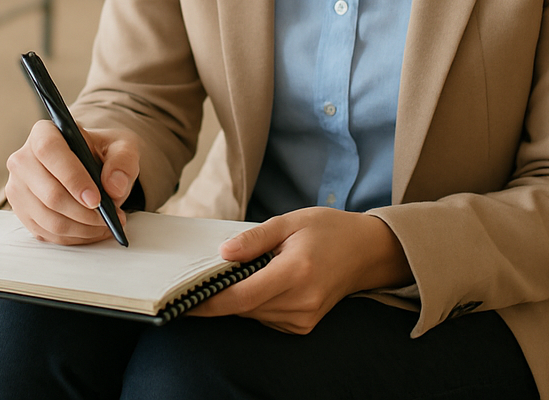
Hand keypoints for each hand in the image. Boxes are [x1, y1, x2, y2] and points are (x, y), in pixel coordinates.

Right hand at [4, 121, 140, 244]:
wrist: (87, 166)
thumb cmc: (100, 153)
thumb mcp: (121, 146)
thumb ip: (123, 161)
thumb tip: (114, 186)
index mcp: (44, 133)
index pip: (49, 151)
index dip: (72, 177)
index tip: (96, 199)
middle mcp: (23, 159)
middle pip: (50, 194)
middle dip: (84, 213)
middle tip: (109, 218)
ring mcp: (18, 188)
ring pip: (49, 219)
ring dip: (82, 228)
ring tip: (106, 225)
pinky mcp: (22, 213)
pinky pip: (48, 233)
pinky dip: (74, 237)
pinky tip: (92, 230)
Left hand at [190, 207, 412, 333]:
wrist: (365, 252)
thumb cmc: (327, 230)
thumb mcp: (290, 221)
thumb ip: (255, 238)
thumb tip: (223, 253)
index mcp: (296, 272)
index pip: (241, 296)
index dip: (208, 302)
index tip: (182, 300)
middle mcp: (301, 301)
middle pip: (243, 307)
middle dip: (220, 293)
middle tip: (204, 274)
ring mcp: (303, 318)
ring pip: (252, 313)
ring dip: (239, 296)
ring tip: (246, 270)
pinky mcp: (303, 326)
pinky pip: (265, 317)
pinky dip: (256, 302)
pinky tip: (264, 282)